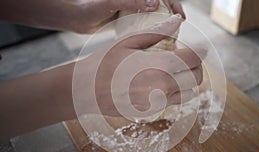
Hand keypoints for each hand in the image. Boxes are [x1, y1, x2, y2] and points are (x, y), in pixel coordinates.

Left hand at [0, 0, 184, 33]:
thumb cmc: (90, 8)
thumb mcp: (110, 3)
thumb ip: (131, 2)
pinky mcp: (127, 19)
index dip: (174, 3)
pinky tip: (157, 41)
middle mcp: (135, 0)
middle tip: (180, 27)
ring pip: (154, 15)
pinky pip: (144, 24)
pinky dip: (152, 31)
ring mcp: (132, 9)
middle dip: (173, 14)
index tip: (181, 17)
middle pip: (161, 5)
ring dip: (165, 23)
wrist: (76, 18)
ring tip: (173, 36)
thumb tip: (155, 4)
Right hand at [79, 14, 204, 116]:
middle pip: (197, 77)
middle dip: (196, 66)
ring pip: (190, 92)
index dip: (200, 51)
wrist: (87, 90)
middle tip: (187, 59)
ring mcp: (159, 102)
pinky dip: (176, 92)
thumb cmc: (106, 62)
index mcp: (162, 64)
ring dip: (188, 81)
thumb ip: (157, 32)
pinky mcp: (153, 111)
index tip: (199, 48)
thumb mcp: (129, 41)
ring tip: (175, 72)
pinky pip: (175, 102)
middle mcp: (165, 86)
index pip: (195, 58)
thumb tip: (177, 21)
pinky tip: (162, 83)